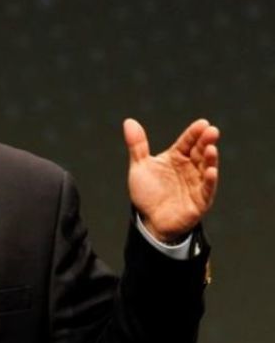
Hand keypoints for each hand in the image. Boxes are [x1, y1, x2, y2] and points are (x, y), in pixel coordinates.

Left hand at [124, 118, 219, 242]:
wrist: (149, 220)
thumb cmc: (148, 192)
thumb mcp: (140, 166)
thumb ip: (137, 145)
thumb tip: (129, 121)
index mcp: (177, 158)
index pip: (187, 142)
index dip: (194, 133)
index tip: (202, 123)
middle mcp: (189, 168)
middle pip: (199, 152)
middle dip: (206, 141)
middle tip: (212, 131)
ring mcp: (196, 184)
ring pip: (206, 168)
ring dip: (210, 158)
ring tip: (211, 148)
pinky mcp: (199, 201)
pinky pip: (206, 189)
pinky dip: (209, 180)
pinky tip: (211, 171)